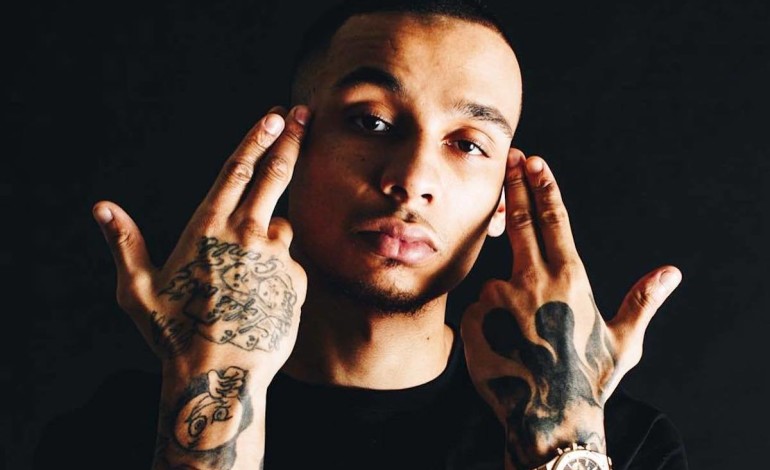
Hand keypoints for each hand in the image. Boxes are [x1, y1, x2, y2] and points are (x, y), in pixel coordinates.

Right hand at [92, 104, 309, 468]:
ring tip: (245, 272)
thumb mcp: (138, 291)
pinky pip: (289, 263)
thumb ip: (125, 245)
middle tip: (302, 115)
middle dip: (289, 140)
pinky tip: (258, 297)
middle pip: (275, 176)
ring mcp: (276, 256)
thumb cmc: (174, 335)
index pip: (236, 170)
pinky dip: (277, 269)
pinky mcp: (296, 279)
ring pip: (281, 225)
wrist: (221, 378)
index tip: (272, 114)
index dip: (255, 138)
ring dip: (269, 232)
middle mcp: (246, 233)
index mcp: (207, 228)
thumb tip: (102, 207)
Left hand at [460, 149, 680, 469]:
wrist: (548, 418)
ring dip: (507, 299)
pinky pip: (481, 310)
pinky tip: (503, 347)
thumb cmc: (589, 380)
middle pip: (520, 222)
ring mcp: (499, 297)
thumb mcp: (623, 342)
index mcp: (570, 279)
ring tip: (522, 336)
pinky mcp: (473, 316)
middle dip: (515, 187)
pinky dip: (490, 321)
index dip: (543, 187)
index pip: (555, 221)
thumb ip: (642, 302)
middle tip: (509, 159)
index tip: (533, 160)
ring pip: (499, 282)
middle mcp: (533, 280)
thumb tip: (671, 273)